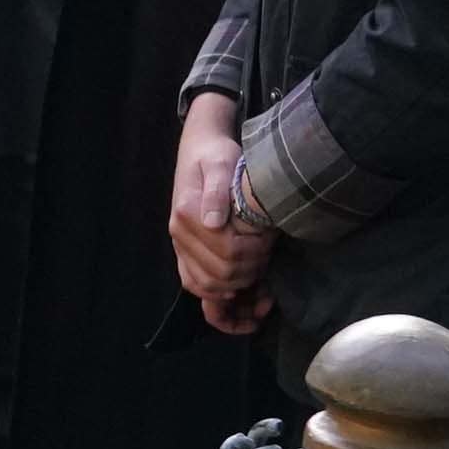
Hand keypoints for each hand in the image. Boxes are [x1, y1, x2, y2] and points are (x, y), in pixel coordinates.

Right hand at [171, 95, 275, 332]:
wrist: (200, 150)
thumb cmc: (217, 155)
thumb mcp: (223, 163)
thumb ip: (219, 189)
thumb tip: (214, 223)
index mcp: (188, 214)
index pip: (227, 253)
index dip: (255, 254)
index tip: (269, 240)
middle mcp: (179, 234)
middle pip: (219, 274)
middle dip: (250, 271)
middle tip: (268, 253)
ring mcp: (180, 246)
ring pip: (206, 287)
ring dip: (236, 289)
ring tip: (259, 274)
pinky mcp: (184, 252)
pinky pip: (194, 285)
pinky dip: (216, 298)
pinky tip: (239, 297)